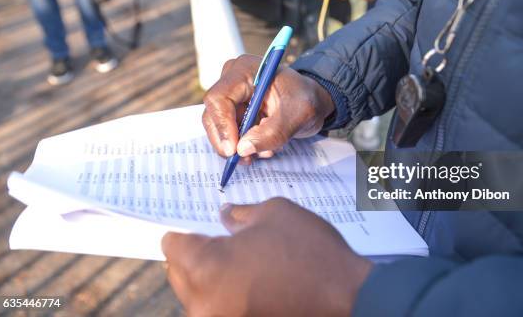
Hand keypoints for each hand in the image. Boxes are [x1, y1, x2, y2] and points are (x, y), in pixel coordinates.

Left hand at [162, 198, 372, 315]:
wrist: (349, 299)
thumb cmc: (310, 252)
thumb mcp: (274, 214)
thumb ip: (239, 214)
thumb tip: (224, 217)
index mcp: (207, 267)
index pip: (173, 246)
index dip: (186, 231)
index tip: (198, 226)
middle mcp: (203, 303)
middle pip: (178, 274)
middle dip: (194, 255)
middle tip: (219, 241)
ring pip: (196, 296)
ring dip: (208, 279)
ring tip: (239, 263)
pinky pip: (217, 309)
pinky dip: (225, 296)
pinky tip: (250, 283)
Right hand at [202, 55, 334, 160]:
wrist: (311, 100)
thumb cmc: (306, 99)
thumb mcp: (299, 115)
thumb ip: (274, 132)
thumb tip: (243, 149)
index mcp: (245, 70)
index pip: (219, 98)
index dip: (222, 125)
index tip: (234, 149)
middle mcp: (232, 80)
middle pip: (212, 114)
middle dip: (227, 141)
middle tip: (245, 160)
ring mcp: (231, 96)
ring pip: (218, 128)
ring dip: (237, 146)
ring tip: (263, 153)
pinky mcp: (233, 111)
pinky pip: (227, 133)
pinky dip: (242, 146)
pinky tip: (262, 149)